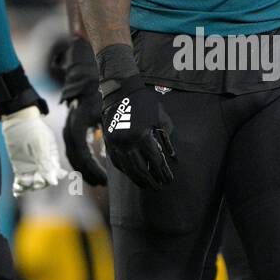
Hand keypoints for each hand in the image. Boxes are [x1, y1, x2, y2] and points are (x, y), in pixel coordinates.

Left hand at [1, 106, 66, 195]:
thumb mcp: (41, 144)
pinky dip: (19, 187)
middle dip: (37, 183)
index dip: (49, 179)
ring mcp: (31, 167)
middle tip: (31, 179)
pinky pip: (21, 180)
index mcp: (52, 158)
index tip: (43, 179)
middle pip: (42, 181)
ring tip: (21, 185)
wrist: (17, 119)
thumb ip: (46, 163)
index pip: (53, 175)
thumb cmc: (32, 128)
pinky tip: (16, 192)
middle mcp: (42, 165)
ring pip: (31, 183)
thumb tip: (54, 182)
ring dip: (27, 186)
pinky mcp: (19, 167)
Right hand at [63, 98, 107, 186]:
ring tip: (97, 182)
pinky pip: (73, 152)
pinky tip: (91, 170)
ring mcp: (67, 132)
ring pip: (73, 158)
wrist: (85, 82)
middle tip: (103, 184)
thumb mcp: (105, 114)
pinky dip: (81, 163)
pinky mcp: (70, 132)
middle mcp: (69, 132)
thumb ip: (108, 132)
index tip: (106, 179)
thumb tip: (113, 152)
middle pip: (77, 160)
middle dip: (89, 174)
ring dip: (84, 171)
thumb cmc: (98, 97)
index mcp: (78, 129)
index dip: (95, 169)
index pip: (85, 156)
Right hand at [101, 75, 175, 190]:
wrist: (120, 91)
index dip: (163, 172)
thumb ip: (167, 138)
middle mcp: (127, 143)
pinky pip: (116, 162)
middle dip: (151, 181)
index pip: (155, 161)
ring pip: (127, 169)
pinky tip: (133, 175)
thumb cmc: (145, 103)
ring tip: (147, 186)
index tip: (170, 179)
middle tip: (159, 187)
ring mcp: (116, 144)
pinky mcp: (108, 142)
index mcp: (142, 136)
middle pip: (141, 169)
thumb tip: (172, 158)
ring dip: (138, 180)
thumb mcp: (161, 118)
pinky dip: (126, 171)